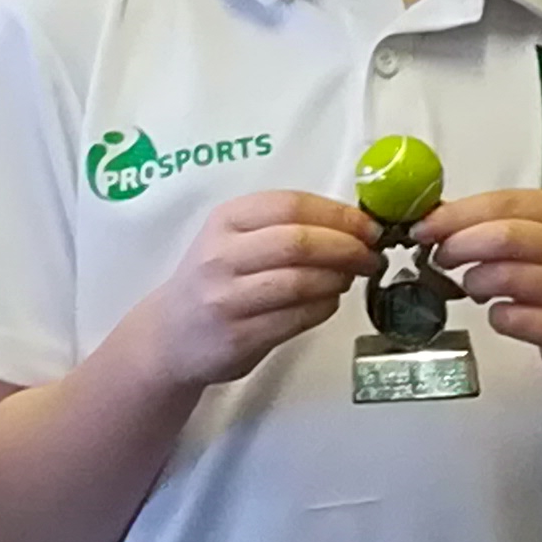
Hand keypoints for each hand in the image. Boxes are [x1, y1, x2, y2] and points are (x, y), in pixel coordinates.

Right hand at [131, 192, 377, 389]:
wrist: (169, 335)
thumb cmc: (214, 280)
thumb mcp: (234, 238)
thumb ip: (283, 226)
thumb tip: (353, 224)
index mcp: (225, 220)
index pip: (291, 205)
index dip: (339, 215)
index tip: (369, 225)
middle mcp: (222, 256)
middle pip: (298, 243)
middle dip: (347, 247)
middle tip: (371, 254)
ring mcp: (228, 299)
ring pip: (301, 283)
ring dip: (338, 279)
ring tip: (350, 277)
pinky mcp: (239, 337)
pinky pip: (298, 318)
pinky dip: (324, 307)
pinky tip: (328, 301)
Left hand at [422, 188, 541, 385]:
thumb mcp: (539, 238)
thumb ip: (494, 223)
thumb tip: (434, 217)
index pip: (501, 202)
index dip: (454, 215)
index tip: (422, 227)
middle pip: (502, 237)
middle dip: (458, 246)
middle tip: (440, 258)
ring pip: (503, 277)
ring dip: (474, 283)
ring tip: (474, 286)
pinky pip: (511, 318)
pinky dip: (495, 316)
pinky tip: (503, 313)